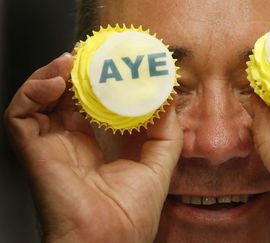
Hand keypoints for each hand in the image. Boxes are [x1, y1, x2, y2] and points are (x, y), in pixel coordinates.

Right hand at [3, 53, 182, 242]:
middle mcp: (68, 144)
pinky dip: (33, 92)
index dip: (100, 82)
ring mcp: (50, 146)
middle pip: (64, 97)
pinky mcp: (35, 151)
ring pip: (39, 100)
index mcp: (93, 147)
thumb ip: (166, 132)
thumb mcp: (159, 164)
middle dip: (76, 72)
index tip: (116, 63)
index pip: (90, 104)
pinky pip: (20, 115)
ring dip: (53, 75)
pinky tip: (56, 81)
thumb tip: (169, 98)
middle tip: (91, 52)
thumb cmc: (132, 214)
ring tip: (72, 60)